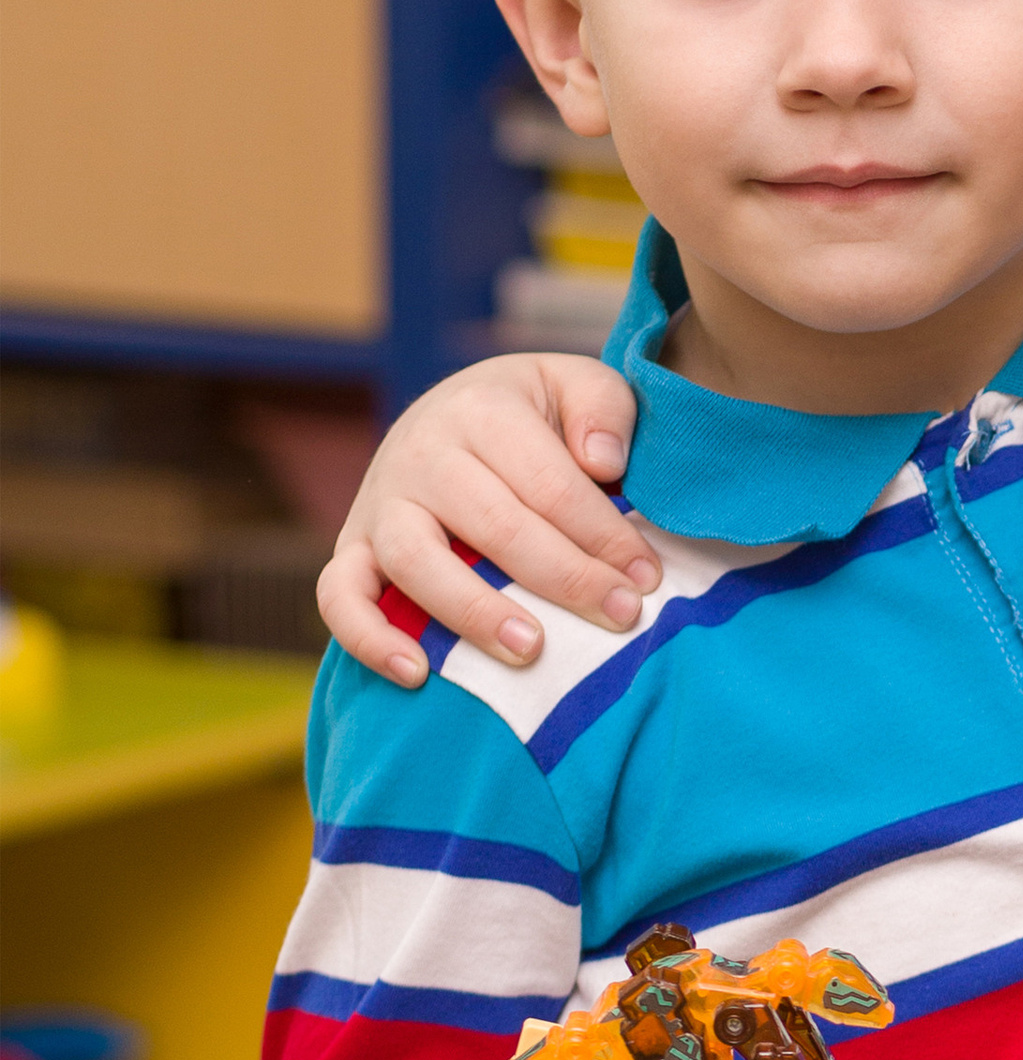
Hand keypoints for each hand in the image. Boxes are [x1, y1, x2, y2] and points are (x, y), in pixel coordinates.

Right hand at [318, 356, 652, 682]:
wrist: (455, 411)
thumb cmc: (535, 414)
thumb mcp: (576, 386)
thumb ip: (604, 410)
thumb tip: (603, 462)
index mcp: (482, 410)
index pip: (550, 484)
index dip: (604, 536)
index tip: (646, 578)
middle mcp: (421, 453)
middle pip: (494, 526)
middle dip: (566, 578)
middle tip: (621, 617)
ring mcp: (379, 502)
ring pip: (415, 561)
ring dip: (474, 612)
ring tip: (531, 650)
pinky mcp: (352, 546)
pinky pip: (339, 596)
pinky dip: (368, 637)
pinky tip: (416, 674)